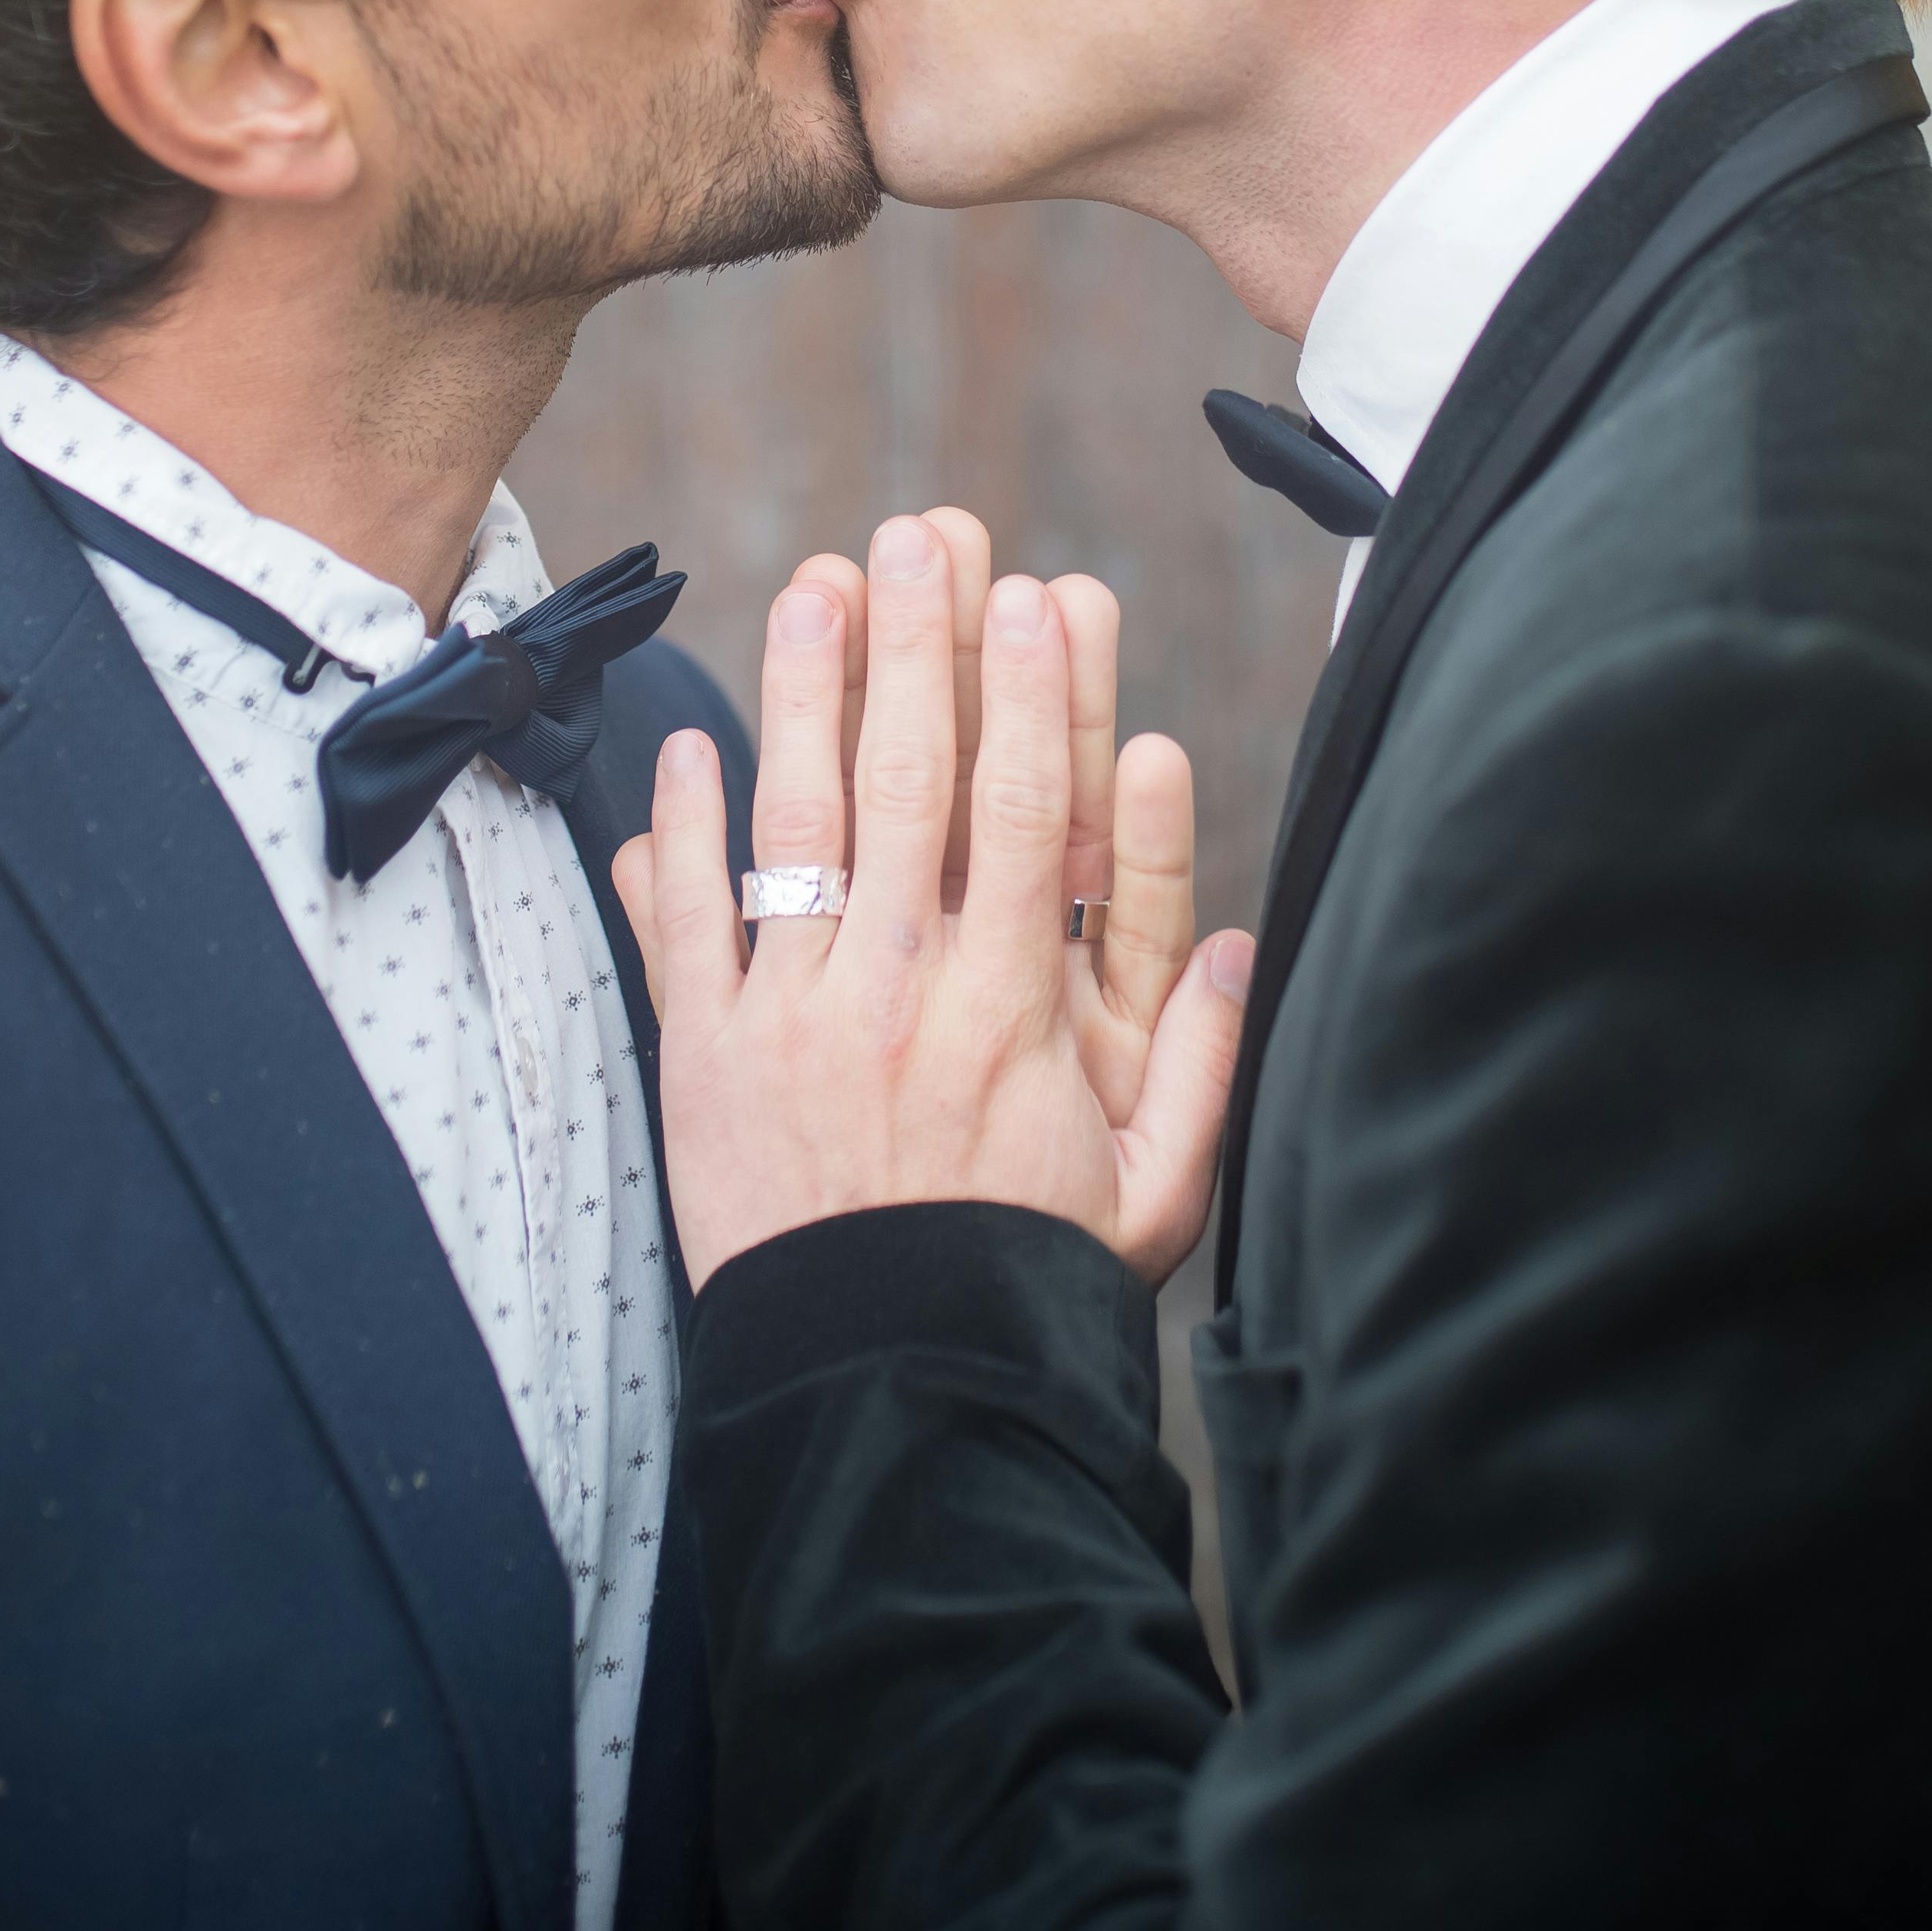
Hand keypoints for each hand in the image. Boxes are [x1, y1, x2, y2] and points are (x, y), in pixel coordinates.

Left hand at [623, 512, 1252, 1289]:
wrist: (891, 1392)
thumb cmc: (1026, 1290)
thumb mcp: (1156, 1198)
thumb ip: (1202, 1067)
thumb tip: (1243, 946)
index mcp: (1015, 1010)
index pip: (1029, 816)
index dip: (1033, 696)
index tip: (1040, 597)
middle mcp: (905, 989)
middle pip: (915, 783)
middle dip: (922, 648)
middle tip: (923, 538)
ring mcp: (798, 1017)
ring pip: (801, 822)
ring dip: (806, 693)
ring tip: (813, 586)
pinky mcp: (709, 1060)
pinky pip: (693, 924)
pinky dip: (688, 831)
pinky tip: (691, 747)